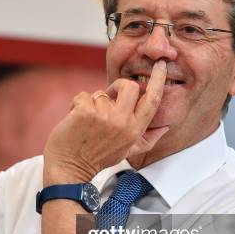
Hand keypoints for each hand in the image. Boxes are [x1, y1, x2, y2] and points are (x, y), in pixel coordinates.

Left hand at [43, 61, 168, 182]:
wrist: (69, 168)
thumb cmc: (97, 157)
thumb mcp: (127, 151)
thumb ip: (147, 139)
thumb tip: (165, 128)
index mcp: (135, 130)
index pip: (152, 100)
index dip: (158, 80)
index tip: (160, 65)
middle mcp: (123, 122)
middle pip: (129, 86)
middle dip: (117, 87)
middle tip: (108, 99)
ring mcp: (104, 116)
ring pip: (101, 93)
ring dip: (92, 103)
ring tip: (87, 122)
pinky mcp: (85, 112)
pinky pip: (83, 95)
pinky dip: (77, 105)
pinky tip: (75, 120)